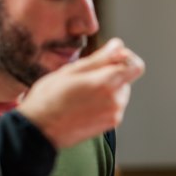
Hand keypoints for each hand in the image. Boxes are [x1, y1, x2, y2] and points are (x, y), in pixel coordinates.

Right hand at [18, 38, 144, 148]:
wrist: (39, 130)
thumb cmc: (49, 99)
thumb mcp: (71, 71)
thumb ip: (100, 58)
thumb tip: (118, 45)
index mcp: (107, 83)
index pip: (136, 66)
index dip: (126, 58)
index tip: (111, 58)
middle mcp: (116, 100)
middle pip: (125, 78)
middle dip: (110, 74)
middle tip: (84, 79)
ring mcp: (114, 114)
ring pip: (119, 92)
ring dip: (106, 89)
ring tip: (81, 93)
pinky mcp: (111, 124)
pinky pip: (114, 106)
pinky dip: (103, 102)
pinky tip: (83, 104)